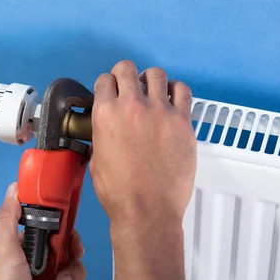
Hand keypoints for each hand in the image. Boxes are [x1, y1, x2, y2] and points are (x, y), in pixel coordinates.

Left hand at [0, 183, 85, 279]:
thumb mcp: (5, 249)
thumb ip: (9, 218)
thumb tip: (14, 188)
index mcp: (28, 248)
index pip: (57, 234)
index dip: (69, 237)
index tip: (72, 243)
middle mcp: (39, 265)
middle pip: (70, 257)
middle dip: (72, 266)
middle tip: (61, 275)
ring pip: (73, 279)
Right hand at [90, 61, 196, 227]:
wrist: (147, 210)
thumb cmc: (120, 193)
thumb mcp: (96, 160)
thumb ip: (102, 137)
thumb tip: (108, 131)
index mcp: (106, 115)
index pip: (104, 80)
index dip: (108, 85)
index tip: (112, 91)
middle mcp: (132, 106)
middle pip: (127, 68)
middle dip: (126, 75)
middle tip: (130, 86)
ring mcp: (160, 111)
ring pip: (156, 74)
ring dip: (151, 80)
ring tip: (153, 92)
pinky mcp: (182, 121)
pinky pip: (182, 91)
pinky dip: (176, 90)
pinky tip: (173, 99)